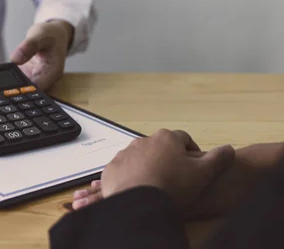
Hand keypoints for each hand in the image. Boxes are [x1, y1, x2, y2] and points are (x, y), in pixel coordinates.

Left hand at [0, 20, 73, 89]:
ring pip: (14, 85)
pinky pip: (10, 77)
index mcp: (50, 74)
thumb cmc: (51, 35)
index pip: (35, 89)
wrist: (53, 34)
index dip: (20, 91)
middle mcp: (41, 79)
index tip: (4, 87)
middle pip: (23, 90)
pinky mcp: (23, 74)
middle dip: (4, 87)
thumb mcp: (41, 36)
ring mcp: (31, 78)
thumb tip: (15, 58)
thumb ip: (29, 46)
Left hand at [74, 142, 283, 217]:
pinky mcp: (111, 168)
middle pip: (160, 147)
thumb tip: (229, 148)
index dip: (191, 151)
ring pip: (140, 158)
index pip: (183, 139)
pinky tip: (139, 191)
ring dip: (148, 167)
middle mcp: (143, 140)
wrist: (138, 202)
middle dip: (168, 159)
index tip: (195, 166)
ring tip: (156, 186)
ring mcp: (124, 154)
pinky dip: (131, 177)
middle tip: (175, 178)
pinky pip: (124, 170)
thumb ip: (218, 158)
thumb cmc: (173, 185)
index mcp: (166, 138)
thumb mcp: (203, 173)